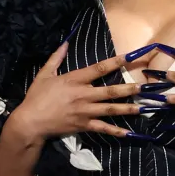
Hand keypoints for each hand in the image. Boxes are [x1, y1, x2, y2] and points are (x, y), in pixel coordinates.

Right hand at [9, 41, 148, 141]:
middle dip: (129, 89)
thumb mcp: (44, 74)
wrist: (30, 122)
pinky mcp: (84, 125)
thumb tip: (66, 42)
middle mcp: (83, 95)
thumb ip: (56, 58)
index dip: (116, 62)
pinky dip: (116, 131)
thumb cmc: (36, 97)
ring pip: (111, 109)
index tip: (130, 57)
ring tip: (143, 107)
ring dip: (128, 108)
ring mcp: (85, 111)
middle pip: (111, 91)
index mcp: (75, 80)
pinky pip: (103, 128)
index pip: (99, 68)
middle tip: (144, 86)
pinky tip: (128, 133)